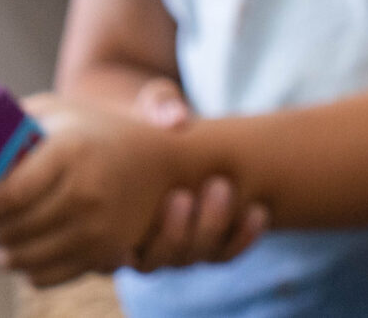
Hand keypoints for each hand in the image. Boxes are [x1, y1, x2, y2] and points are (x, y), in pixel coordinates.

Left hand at [0, 96, 192, 287]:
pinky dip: (21, 267)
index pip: (4, 196)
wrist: (163, 156)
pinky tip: (14, 249)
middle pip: (7, 230)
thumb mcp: (58, 111)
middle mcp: (86, 193)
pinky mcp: (103, 254)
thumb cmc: (98, 131)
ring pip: (20, 258)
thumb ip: (11, 123)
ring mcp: (97, 228)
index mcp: (72, 152)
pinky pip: (43, 276)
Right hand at [122, 80, 268, 270]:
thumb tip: (178, 118)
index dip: (122, 248)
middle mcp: (141, 242)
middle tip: (184, 194)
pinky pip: (226, 253)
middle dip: (173, 234)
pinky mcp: (209, 239)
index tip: (134, 213)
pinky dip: (243, 237)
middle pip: (156, 261)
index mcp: (109, 222)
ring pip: (194, 258)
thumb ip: (157, 107)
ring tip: (222, 188)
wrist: (175, 129)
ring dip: (210, 230)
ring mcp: (178, 244)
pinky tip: (258, 211)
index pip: (109, 257)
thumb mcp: (147, 107)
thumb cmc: (149, 119)